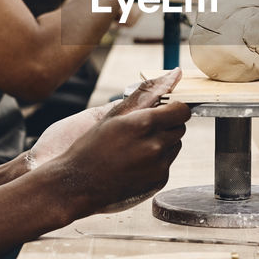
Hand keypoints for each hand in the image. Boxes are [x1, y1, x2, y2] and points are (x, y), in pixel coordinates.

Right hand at [42, 68, 189, 214]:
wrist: (78, 185)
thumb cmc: (92, 146)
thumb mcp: (115, 115)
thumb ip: (148, 92)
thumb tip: (175, 74)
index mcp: (144, 124)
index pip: (181, 110)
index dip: (173, 108)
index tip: (163, 110)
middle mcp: (155, 146)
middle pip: (180, 128)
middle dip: (166, 125)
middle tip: (142, 130)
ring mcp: (158, 166)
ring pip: (175, 145)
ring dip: (163, 143)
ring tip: (136, 147)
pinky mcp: (159, 181)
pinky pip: (167, 164)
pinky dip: (157, 161)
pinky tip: (135, 163)